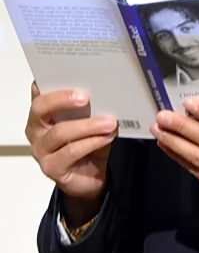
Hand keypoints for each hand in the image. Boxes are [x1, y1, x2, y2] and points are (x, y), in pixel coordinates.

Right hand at [26, 83, 117, 225]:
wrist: (91, 178)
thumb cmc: (88, 145)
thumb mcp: (90, 121)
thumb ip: (90, 108)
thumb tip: (104, 92)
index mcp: (42, 113)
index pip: (38, 93)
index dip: (48, 83)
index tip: (68, 75)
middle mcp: (36, 129)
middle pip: (40, 108)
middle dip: (63, 99)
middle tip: (85, 97)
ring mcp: (41, 149)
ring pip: (60, 132)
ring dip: (88, 126)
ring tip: (109, 122)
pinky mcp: (51, 167)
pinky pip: (71, 152)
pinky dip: (92, 142)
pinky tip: (106, 137)